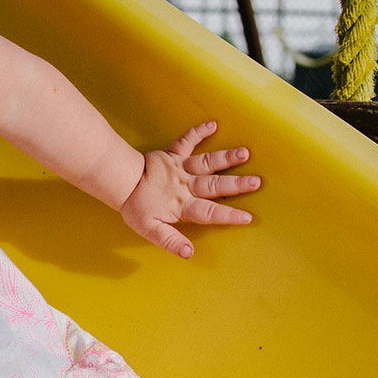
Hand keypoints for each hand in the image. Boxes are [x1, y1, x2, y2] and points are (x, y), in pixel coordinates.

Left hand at [119, 121, 258, 259]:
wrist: (120, 181)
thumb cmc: (136, 207)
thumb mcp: (150, 230)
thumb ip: (170, 241)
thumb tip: (189, 253)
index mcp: (182, 205)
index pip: (209, 212)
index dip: (228, 215)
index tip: (247, 217)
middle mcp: (185, 185)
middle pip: (214, 185)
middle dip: (236, 184)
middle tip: (257, 181)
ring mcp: (180, 167)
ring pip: (207, 162)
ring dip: (226, 158)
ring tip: (245, 153)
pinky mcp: (173, 153)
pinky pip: (187, 140)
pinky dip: (199, 131)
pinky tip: (212, 124)